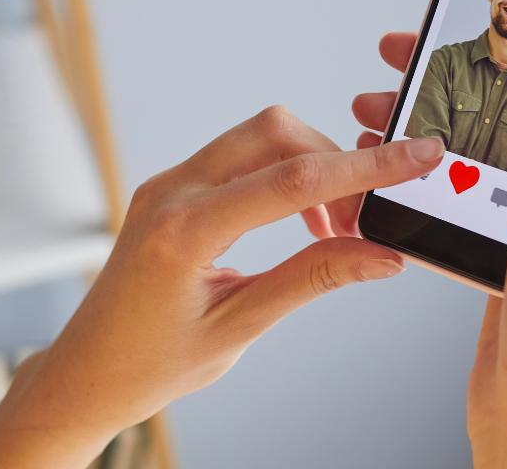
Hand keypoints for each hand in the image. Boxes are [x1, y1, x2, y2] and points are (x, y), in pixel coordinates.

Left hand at [0, 107, 444, 466]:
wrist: (87, 373)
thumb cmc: (150, 363)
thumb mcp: (240, 328)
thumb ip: (313, 279)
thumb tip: (382, 254)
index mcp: (186, 231)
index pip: (294, 180)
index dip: (366, 166)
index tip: (419, 154)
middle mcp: (172, 192)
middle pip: (275, 133)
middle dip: (334, 162)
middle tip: (367, 220)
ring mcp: (167, 184)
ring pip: (257, 138)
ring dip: (308, 169)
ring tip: (336, 231)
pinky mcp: (170, 189)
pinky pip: (237, 159)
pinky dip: (280, 178)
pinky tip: (301, 225)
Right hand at [352, 29, 506, 467]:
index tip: (459, 17)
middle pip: (502, 110)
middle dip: (444, 80)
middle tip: (393, 63)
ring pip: (470, 150)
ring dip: (420, 127)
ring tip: (370, 117)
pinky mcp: (499, 252)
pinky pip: (455, 195)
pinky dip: (419, 175)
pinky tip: (388, 174)